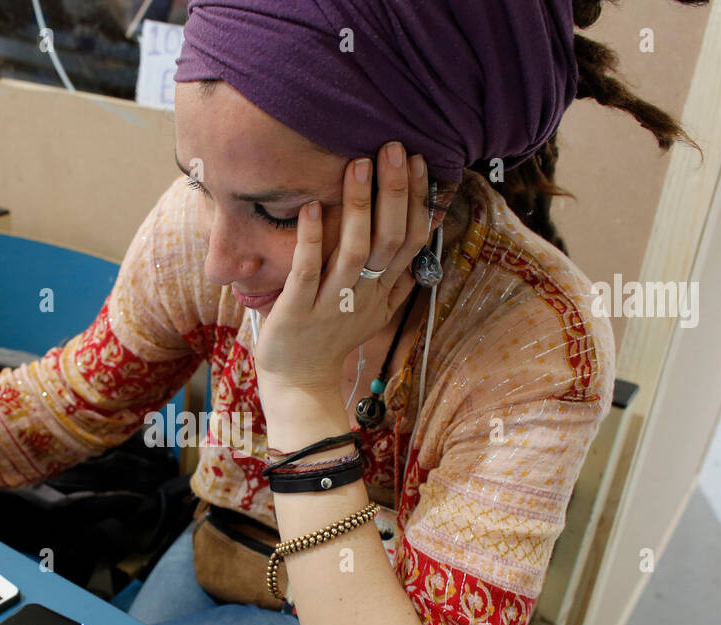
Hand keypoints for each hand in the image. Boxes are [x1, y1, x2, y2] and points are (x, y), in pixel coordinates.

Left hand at [253, 143, 433, 394]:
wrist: (300, 381)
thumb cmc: (332, 338)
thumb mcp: (375, 313)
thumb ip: (398, 281)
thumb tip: (423, 247)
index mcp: (383, 290)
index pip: (411, 240)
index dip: (417, 200)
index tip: (418, 160)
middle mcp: (363, 295)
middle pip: (389, 239)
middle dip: (394, 191)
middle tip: (393, 147)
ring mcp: (331, 303)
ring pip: (354, 251)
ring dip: (358, 206)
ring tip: (358, 164)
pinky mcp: (297, 311)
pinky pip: (307, 272)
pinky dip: (310, 239)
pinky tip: (309, 206)